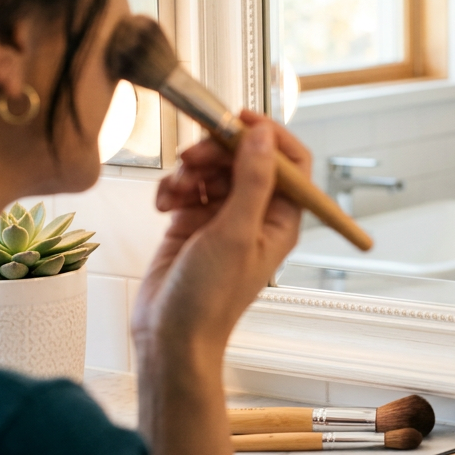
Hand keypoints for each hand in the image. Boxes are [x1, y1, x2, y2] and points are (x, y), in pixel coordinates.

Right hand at [132, 110, 308, 355]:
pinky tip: (164, 206)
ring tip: (175, 192)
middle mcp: (256, 215)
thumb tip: (262, 136)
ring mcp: (224, 218)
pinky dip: (174, 190)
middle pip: (245, 159)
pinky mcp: (193, 223)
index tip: (239, 119)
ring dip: (190, 172)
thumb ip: (252, 180)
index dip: (269, 136)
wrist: (170, 335)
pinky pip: (187, 188)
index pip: (291, 163)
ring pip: (212, 170)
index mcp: (282, 218)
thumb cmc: (210, 297)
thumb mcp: (236, 232)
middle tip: (191, 157)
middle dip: (217, 152)